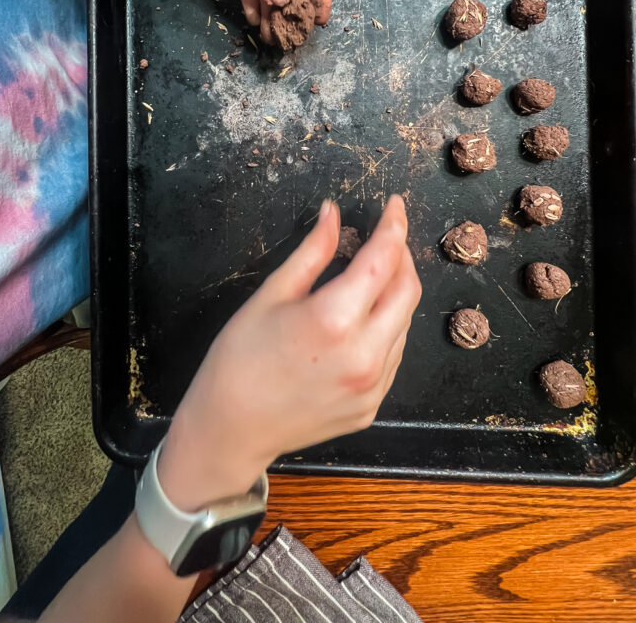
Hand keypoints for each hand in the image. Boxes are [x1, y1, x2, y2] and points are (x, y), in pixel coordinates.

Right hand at [158, 196, 420, 510]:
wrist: (228, 429)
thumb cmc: (238, 358)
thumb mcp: (271, 294)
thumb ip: (313, 251)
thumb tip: (333, 214)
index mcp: (336, 319)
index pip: (384, 259)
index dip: (394, 226)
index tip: (395, 205)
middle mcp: (364, 354)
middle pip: (408, 291)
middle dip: (402, 256)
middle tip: (387, 236)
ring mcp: (371, 386)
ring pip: (404, 325)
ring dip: (393, 294)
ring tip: (368, 278)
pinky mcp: (371, 406)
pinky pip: (392, 356)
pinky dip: (386, 329)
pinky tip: (361, 321)